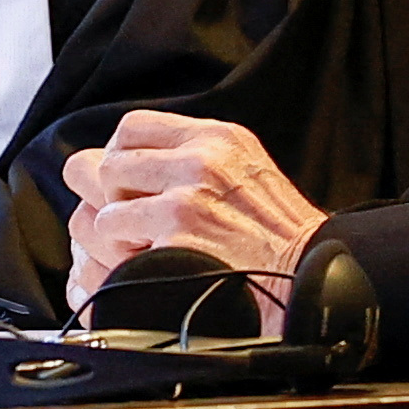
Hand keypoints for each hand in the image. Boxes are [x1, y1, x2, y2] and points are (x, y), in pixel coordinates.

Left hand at [63, 108, 319, 318]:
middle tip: (131, 221)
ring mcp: (188, 197)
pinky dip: (120, 254)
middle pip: (108, 163)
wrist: (306, 281)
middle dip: (110, 198)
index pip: (132, 127)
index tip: (126, 183)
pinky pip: (111, 234)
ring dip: (116, 231)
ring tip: (147, 246)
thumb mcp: (247, 173)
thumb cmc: (278, 239)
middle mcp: (202, 160)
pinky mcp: (176, 234)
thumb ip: (194, 159)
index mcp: (219, 139)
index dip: (117, 157)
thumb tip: (125, 162)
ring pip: (103, 202)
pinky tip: (152, 263)